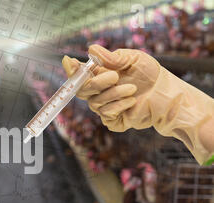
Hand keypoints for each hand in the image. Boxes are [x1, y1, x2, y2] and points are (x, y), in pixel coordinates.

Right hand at [62, 44, 213, 164]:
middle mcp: (97, 92)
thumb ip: (112, 58)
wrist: (165, 94)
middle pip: (82, 90)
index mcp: (98, 75)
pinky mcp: (112, 120)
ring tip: (133, 89)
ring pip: (95, 103)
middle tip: (115, 76)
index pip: (78, 75)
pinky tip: (132, 101)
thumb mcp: (132, 59)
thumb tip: (91, 50)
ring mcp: (103, 107)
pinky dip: (119, 106)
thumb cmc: (149, 74)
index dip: (71, 70)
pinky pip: (106, 114)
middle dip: (97, 83)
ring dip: (115, 94)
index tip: (69, 61)